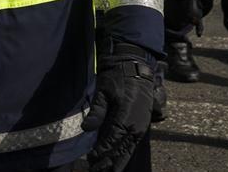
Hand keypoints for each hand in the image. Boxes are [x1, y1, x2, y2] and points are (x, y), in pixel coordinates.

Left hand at [82, 42, 155, 170]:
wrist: (135, 66)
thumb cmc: (117, 77)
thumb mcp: (103, 91)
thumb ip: (97, 110)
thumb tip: (86, 128)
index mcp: (127, 116)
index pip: (112, 140)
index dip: (102, 152)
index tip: (91, 160)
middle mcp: (136, 124)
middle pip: (121, 149)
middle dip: (109, 162)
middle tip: (96, 171)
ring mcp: (140, 125)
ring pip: (128, 149)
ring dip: (117, 160)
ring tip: (106, 171)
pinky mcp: (141, 124)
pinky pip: (132, 143)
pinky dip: (124, 153)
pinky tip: (117, 160)